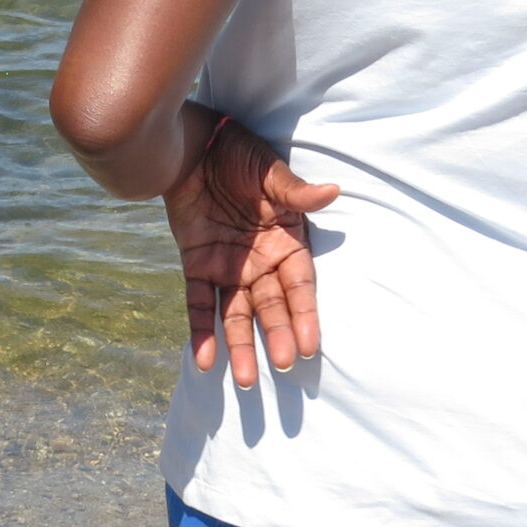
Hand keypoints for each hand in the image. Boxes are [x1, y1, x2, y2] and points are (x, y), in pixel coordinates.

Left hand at [164, 114, 339, 390]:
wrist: (192, 144)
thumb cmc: (239, 154)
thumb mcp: (270, 174)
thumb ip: (296, 192)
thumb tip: (334, 191)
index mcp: (285, 242)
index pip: (299, 287)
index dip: (304, 315)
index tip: (309, 346)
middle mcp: (260, 262)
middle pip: (270, 307)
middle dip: (276, 335)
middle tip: (281, 367)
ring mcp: (227, 266)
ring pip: (235, 314)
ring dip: (240, 346)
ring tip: (246, 382)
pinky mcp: (197, 263)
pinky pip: (198, 302)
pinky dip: (200, 330)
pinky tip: (203, 360)